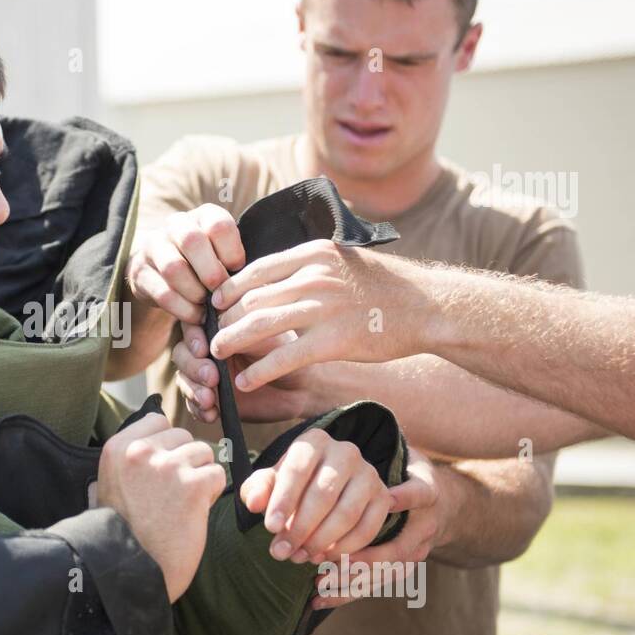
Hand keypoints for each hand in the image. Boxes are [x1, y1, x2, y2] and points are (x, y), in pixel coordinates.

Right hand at [97, 414, 226, 601]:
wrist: (131, 572)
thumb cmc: (122, 533)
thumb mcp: (109, 486)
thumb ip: (130, 459)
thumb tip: (153, 439)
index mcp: (117, 448)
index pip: (157, 420)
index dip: (166, 445)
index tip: (161, 469)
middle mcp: (140, 451)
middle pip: (184, 436)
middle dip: (185, 461)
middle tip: (172, 493)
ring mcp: (167, 467)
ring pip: (204, 453)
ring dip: (200, 477)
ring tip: (182, 504)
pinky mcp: (192, 486)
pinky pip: (217, 475)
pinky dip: (211, 494)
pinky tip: (193, 513)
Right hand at [126, 204, 245, 324]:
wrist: (165, 271)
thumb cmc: (207, 266)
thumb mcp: (224, 261)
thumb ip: (233, 276)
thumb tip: (243, 303)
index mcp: (203, 215)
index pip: (219, 225)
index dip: (232, 252)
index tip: (237, 270)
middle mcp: (176, 224)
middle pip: (192, 241)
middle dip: (211, 273)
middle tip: (220, 294)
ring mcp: (153, 245)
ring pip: (174, 268)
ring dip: (195, 294)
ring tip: (206, 308)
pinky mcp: (139, 271)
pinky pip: (162, 292)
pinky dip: (183, 309)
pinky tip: (194, 315)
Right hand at [173, 322, 332, 424]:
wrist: (302, 383)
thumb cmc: (288, 349)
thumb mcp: (266, 331)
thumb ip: (240, 327)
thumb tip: (211, 335)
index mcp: (216, 324)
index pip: (192, 326)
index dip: (193, 338)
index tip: (204, 349)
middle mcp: (207, 347)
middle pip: (183, 354)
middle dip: (193, 367)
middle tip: (211, 378)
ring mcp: (207, 374)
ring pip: (184, 379)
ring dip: (193, 390)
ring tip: (209, 400)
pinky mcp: (211, 398)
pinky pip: (194, 404)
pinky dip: (199, 409)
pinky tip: (211, 414)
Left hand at [210, 240, 436, 390]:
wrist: (427, 306)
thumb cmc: (384, 288)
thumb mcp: (342, 261)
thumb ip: (308, 267)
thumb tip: (273, 280)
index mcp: (313, 253)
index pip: (255, 270)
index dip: (228, 289)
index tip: (214, 304)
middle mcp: (314, 276)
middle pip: (251, 297)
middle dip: (223, 319)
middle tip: (207, 335)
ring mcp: (324, 307)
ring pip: (259, 325)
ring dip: (230, 341)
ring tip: (214, 355)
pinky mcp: (334, 340)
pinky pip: (284, 357)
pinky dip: (258, 370)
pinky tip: (243, 380)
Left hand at [236, 428, 393, 568]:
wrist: (326, 485)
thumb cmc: (292, 485)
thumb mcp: (271, 483)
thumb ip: (257, 490)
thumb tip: (253, 503)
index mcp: (313, 441)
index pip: (297, 470)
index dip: (283, 501)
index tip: (269, 529)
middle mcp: (346, 452)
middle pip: (323, 494)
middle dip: (300, 528)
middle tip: (281, 552)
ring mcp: (368, 474)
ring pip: (347, 513)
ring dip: (321, 541)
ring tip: (300, 557)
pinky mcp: (382, 497)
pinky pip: (367, 528)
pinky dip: (346, 548)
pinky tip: (324, 557)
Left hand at [311, 447, 438, 608]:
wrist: (443, 506)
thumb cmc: (408, 475)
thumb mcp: (406, 458)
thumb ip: (387, 457)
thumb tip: (349, 456)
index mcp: (426, 492)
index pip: (420, 494)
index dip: (405, 497)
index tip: (388, 498)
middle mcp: (424, 526)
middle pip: (397, 548)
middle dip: (363, 556)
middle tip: (327, 557)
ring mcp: (416, 551)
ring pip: (385, 572)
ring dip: (350, 580)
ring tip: (318, 582)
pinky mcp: (404, 568)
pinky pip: (376, 585)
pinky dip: (346, 593)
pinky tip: (319, 599)